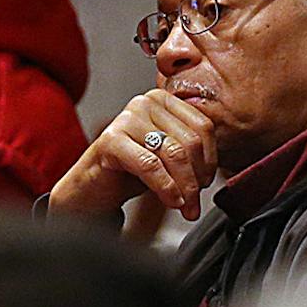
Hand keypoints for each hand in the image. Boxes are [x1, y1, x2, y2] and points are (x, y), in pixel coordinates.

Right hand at [48, 89, 219, 221]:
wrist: (92, 188)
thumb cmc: (129, 172)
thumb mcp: (167, 159)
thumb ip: (190, 155)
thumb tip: (215, 172)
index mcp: (163, 100)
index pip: (203, 126)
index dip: (210, 159)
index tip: (207, 183)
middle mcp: (145, 102)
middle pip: (189, 141)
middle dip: (197, 179)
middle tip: (195, 203)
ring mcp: (126, 118)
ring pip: (173, 153)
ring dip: (184, 187)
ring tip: (184, 206)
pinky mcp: (111, 139)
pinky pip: (150, 165)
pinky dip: (166, 187)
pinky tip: (170, 201)